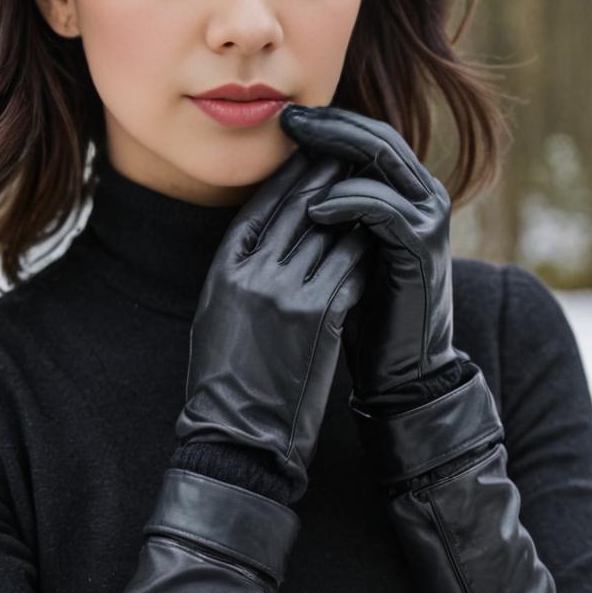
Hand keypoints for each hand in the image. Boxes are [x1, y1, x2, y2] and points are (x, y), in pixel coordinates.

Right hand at [175, 146, 370, 499]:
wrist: (237, 436)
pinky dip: (364, 251)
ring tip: (371, 191)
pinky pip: (353, 268)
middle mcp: (256, 272)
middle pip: (302, 207)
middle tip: (350, 157)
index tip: (312, 156)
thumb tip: (269, 227)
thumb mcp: (216, 309)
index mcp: (225, 266)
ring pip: (334, 232)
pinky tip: (375, 241)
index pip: (265, 204)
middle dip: (329, 178)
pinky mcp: (322, 319)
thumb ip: (239, 264)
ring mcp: (290, 294)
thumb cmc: (223, 375)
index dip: (292, 176)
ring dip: (355, 210)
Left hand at [279, 104, 459, 410]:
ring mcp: (429, 218)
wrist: (399, 367)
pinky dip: (347, 200)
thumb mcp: (341, 246)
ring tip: (294, 149)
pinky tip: (313, 208)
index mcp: (403, 190)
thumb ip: (330, 207)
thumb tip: (286, 171)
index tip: (285, 118)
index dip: (328, 123)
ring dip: (335, 152)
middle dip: (329, 125)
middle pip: (377, 136)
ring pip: (382, 160)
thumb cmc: (362, 306)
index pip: (367, 135)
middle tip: (288, 119)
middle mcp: (423, 194)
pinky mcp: (423, 245)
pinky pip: (383, 206)